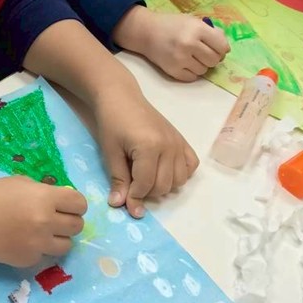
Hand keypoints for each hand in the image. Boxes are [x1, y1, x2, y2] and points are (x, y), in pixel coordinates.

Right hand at [0, 176, 87, 265]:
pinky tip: (25, 240)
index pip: (80, 203)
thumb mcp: (21, 183)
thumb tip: (63, 201)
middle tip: (57, 218)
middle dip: (70, 220)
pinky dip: (40, 248)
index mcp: (45, 198)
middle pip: (77, 226)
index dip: (76, 204)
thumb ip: (45, 191)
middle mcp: (46, 222)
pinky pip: (45, 255)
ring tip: (44, 232)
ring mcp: (38, 243)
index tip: (69, 205)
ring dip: (59, 237)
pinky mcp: (29, 259)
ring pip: (67, 245)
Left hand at [91, 86, 199, 218]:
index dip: (134, 197)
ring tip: (146, 178)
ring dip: (163, 186)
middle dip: (147, 193)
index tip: (124, 202)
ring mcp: (178, 143)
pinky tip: (164, 171)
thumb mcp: (110, 152)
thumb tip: (120, 205)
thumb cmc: (111, 123)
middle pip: (164, 186)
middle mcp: (169, 146)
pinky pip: (191, 166)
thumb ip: (118, 179)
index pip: (146, 184)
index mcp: (150, 147)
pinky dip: (180, 174)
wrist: (122, 97)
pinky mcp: (182, 140)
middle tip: (132, 186)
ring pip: (179, 181)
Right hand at [114, 6, 229, 81]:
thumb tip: (225, 48)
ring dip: (200, 65)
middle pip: (214, 60)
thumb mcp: (193, 21)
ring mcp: (180, 59)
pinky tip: (184, 63)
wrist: (146, 32)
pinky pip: (192, 78)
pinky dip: (191, 72)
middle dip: (212, 57)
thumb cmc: (172, 24)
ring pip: (204, 70)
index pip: (222, 46)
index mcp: (197, 29)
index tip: (217, 47)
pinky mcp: (172, 70)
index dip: (222, 48)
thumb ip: (211, 32)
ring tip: (191, 56)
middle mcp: (190, 44)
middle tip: (204, 52)